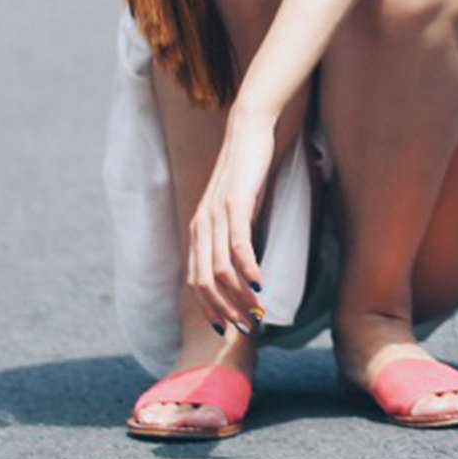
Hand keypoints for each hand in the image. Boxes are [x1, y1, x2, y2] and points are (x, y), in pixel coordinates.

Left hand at [181, 112, 278, 331]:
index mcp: (199, 230)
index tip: (229, 326)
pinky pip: (238, 244)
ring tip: (257, 311)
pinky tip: (261, 283)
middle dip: (224, 309)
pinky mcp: (235, 203)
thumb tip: (248, 262)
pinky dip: (248, 268)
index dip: (209, 307)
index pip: (196, 280)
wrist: (249, 131)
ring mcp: (216, 215)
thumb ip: (237, 233)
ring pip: (220, 268)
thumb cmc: (247, 171)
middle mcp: (201, 226)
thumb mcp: (239, 208)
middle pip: (205, 282)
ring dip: (239, 295)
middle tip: (245, 327)